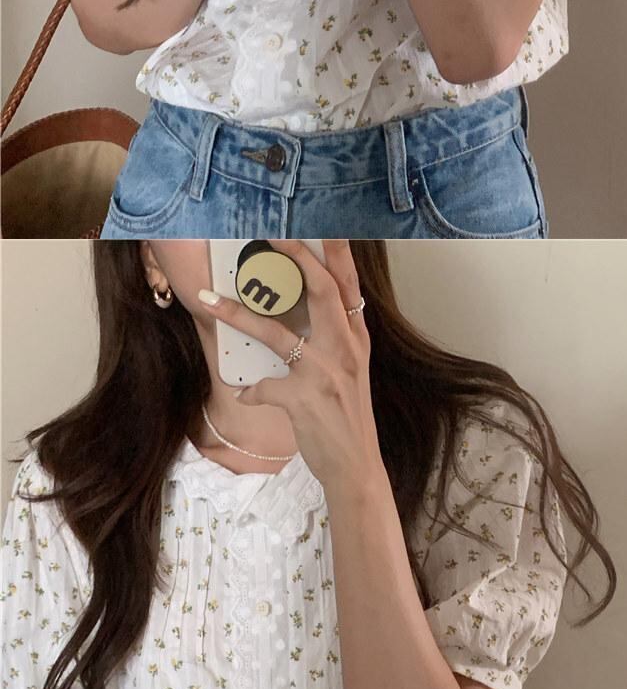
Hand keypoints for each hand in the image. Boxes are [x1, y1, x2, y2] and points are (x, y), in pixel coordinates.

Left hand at [199, 239, 378, 495]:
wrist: (356, 466)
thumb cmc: (348, 415)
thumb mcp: (351, 369)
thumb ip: (332, 338)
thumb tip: (298, 314)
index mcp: (356, 337)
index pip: (348, 284)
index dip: (335, 251)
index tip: (319, 222)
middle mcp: (345, 348)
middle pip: (322, 290)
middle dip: (296, 257)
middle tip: (272, 232)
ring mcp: (325, 373)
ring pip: (276, 333)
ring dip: (238, 315)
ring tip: (208, 300)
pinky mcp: (304, 400)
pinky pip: (264, 386)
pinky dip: (251, 388)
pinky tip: (246, 392)